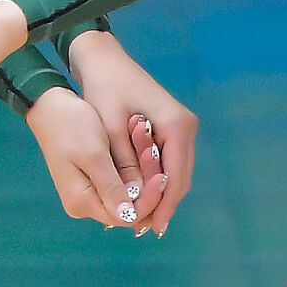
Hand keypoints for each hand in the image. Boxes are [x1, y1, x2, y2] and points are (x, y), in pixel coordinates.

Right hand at [23, 88, 166, 230]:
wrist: (50, 105)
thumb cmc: (71, 126)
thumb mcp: (93, 154)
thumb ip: (111, 186)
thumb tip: (130, 216)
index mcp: (83, 202)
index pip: (128, 216)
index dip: (150, 200)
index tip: (163, 175)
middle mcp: (85, 204)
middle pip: (130, 208)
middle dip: (148, 185)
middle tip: (157, 154)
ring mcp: (88, 193)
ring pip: (128, 194)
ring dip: (143, 174)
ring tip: (149, 146)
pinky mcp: (93, 179)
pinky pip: (121, 183)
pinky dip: (134, 169)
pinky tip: (141, 149)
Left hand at [68, 30, 197, 237]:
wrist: (101, 58)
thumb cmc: (104, 88)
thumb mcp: (110, 128)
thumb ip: (124, 165)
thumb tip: (134, 202)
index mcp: (177, 125)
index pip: (176, 176)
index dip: (165, 204)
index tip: (153, 228)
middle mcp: (185, 126)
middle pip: (179, 176)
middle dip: (162, 202)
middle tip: (143, 228)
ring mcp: (179, 126)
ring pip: (174, 171)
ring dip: (159, 192)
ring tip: (139, 216)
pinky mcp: (168, 126)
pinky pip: (166, 160)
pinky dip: (154, 178)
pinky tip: (138, 193)